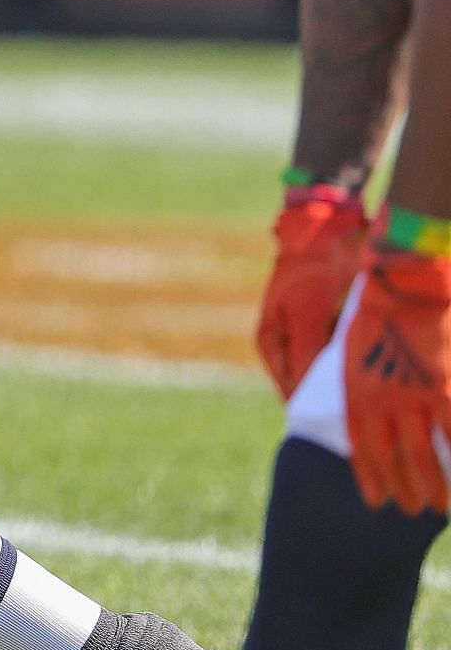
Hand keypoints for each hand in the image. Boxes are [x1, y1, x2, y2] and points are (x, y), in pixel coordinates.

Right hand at [257, 187, 366, 398]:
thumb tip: (310, 399)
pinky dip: (359, 355)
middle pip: (312, 380)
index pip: (291, 391)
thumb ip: (306, 358)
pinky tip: (378, 359)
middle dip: (335, 392)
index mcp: (271, 342)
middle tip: (362, 405)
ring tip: (373, 383)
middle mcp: (290, 341)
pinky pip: (348, 350)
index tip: (343, 420)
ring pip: (332, 368)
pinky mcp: (336, 322)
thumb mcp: (306, 318)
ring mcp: (314, 331)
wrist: (332, 229)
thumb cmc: (310, 273)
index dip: (314, 406)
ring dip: (349, 373)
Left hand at [345, 246, 450, 515]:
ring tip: (441, 508)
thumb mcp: (352, 350)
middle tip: (412, 510)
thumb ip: (361, 385)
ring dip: (436, 487)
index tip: (378, 501)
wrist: (404, 280)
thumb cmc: (378, 308)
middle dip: (405, 490)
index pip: (362, 449)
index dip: (371, 479)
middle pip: (394, 460)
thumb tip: (365, 411)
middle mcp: (384, 401)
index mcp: (357, 392)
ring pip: (427, 456)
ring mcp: (417, 396)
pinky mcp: (446, 387)